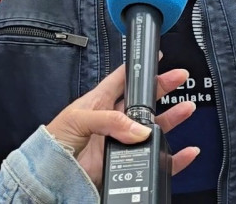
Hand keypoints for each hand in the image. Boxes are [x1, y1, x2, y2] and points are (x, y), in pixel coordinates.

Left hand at [46, 65, 198, 187]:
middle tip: (179, 77)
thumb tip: (138, 128)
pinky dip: (175, 157)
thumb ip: (108, 120)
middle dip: (161, 88)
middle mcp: (113, 121)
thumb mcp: (77, 121)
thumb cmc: (53, 144)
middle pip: (143, 101)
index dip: (138, 67)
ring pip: (153, 128)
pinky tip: (186, 152)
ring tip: (186, 108)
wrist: (49, 179)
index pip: (121, 79)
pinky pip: (157, 161)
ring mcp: (121, 142)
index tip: (155, 56)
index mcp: (98, 103)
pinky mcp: (127, 164)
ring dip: (171, 118)